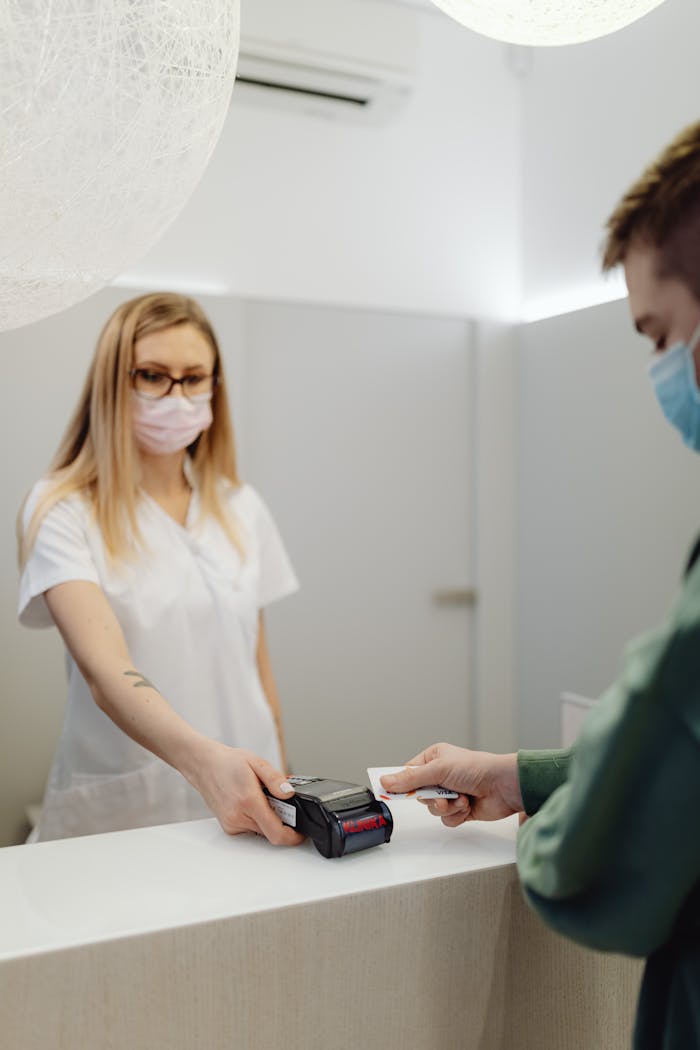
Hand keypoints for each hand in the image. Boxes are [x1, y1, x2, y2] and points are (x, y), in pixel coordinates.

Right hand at [193, 742, 304, 845]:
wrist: (204, 766)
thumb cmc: (228, 763)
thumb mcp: (257, 763)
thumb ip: (276, 779)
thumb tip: (289, 793)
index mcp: (248, 801)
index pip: (276, 832)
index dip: (292, 837)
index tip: (300, 833)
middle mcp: (238, 817)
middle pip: (270, 832)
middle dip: (281, 820)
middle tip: (280, 801)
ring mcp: (232, 824)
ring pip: (261, 831)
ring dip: (268, 818)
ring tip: (261, 797)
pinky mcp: (229, 827)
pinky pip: (251, 828)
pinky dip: (256, 818)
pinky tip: (251, 802)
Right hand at [380, 742, 522, 826]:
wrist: (503, 786)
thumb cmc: (476, 768)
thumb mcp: (438, 770)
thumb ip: (410, 779)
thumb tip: (386, 781)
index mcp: (434, 758)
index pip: (409, 773)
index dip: (401, 784)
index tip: (390, 792)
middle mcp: (441, 775)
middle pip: (420, 794)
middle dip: (431, 798)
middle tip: (440, 795)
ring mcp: (451, 792)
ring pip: (433, 809)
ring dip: (446, 807)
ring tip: (460, 799)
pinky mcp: (460, 808)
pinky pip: (446, 819)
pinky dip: (456, 815)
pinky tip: (467, 806)